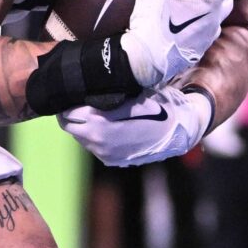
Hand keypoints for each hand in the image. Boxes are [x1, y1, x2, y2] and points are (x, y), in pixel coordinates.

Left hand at [59, 87, 211, 166]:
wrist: (179, 130)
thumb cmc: (156, 105)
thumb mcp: (129, 92)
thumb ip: (105, 92)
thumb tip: (84, 86)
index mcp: (98, 122)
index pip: (68, 114)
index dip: (68, 103)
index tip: (72, 94)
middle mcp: (98, 142)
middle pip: (70, 128)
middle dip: (72, 116)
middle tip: (78, 103)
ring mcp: (105, 154)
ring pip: (81, 139)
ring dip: (83, 127)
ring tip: (92, 113)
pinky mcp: (113, 161)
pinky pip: (94, 148)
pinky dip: (94, 137)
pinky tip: (104, 126)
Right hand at [119, 0, 240, 89]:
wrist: (144, 60)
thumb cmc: (152, 21)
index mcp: (210, 2)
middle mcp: (214, 21)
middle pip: (227, 1)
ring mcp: (207, 39)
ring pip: (216, 21)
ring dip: (208, 11)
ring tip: (192, 5)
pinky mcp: (197, 52)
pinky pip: (203, 36)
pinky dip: (197, 27)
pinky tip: (182, 25)